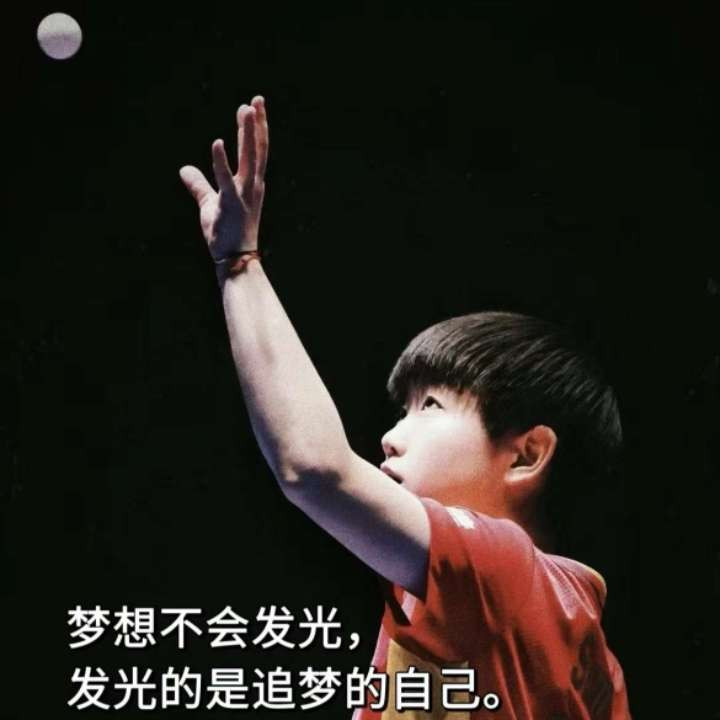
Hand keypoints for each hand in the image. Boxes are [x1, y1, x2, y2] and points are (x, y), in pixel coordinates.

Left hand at [179, 96, 268, 261]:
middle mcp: (252, 186)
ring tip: (246, 109)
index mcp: (251, 184)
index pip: (256, 151)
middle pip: (258, 148)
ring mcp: (244, 194)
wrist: (235, 259)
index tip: (254, 107)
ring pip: (249, 158)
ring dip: (247, 133)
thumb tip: (183, 169)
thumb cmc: (225, 234)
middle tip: (257, 99)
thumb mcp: (209, 204)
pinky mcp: (231, 203)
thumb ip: (198, 184)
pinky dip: (221, 160)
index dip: (256, 128)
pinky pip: (225, 178)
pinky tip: (217, 141)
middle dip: (257, 123)